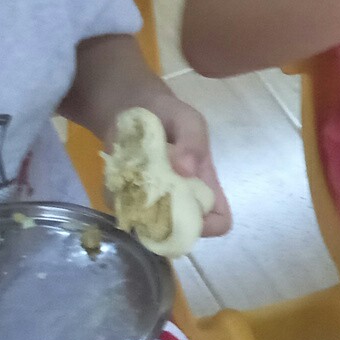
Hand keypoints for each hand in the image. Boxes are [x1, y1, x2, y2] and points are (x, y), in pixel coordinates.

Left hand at [132, 87, 233, 241]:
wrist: (134, 108)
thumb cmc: (171, 116)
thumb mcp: (189, 120)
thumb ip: (194, 141)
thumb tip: (186, 170)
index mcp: (205, 187)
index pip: (219, 221)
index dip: (209, 224)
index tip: (188, 209)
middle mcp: (181, 201)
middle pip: (181, 231)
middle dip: (167, 219)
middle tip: (154, 191)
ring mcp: (152, 203)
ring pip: (148, 225)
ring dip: (140, 207)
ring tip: (135, 177)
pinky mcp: (126, 198)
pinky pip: (122, 209)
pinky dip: (119, 195)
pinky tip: (120, 172)